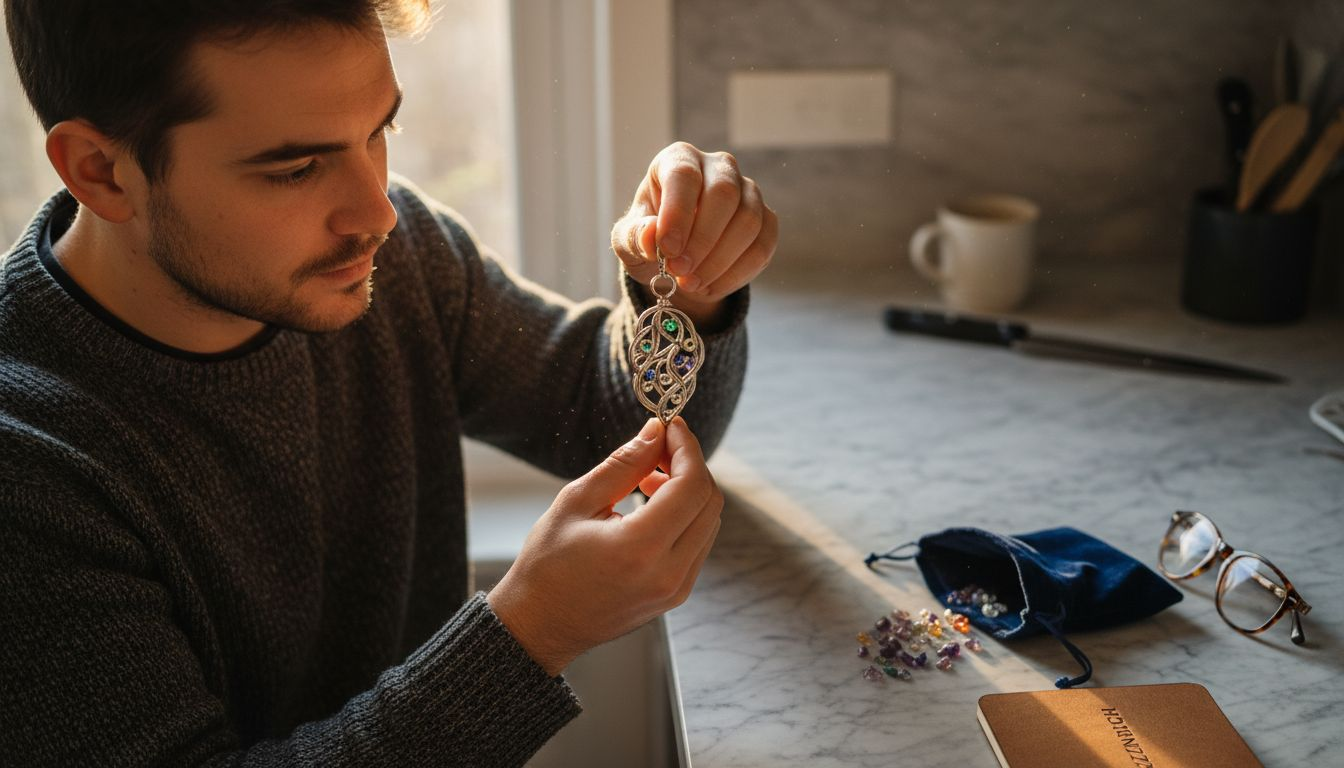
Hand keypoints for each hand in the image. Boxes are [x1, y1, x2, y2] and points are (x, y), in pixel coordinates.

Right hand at [486, 417, 722, 675]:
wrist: (539, 626)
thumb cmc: (547, 565)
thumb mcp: (576, 502)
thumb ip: (623, 464)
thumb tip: (656, 432)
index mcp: (640, 549)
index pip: (691, 485)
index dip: (686, 448)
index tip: (671, 426)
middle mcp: (668, 573)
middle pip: (709, 502)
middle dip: (690, 465)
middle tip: (659, 447)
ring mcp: (677, 589)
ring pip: (708, 522)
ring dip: (689, 490)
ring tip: (649, 478)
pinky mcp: (676, 594)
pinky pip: (698, 543)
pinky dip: (685, 515)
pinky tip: (652, 506)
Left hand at [610, 142, 778, 328]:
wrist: (677, 256)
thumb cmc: (651, 238)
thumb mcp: (628, 240)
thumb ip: (634, 236)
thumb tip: (650, 236)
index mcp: (679, 159)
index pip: (684, 175)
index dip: (677, 213)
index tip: (667, 250)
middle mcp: (719, 167)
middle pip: (724, 194)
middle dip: (702, 240)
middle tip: (680, 272)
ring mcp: (748, 192)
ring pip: (748, 221)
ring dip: (719, 261)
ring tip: (691, 284)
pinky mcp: (766, 220)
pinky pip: (762, 247)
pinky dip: (736, 274)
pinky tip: (711, 287)